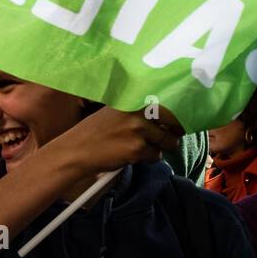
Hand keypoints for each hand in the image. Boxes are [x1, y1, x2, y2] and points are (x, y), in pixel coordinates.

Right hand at [55, 107, 183, 175]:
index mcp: (134, 99)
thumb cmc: (95, 132)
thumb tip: (168, 116)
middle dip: (175, 132)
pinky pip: (156, 155)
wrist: (77, 151)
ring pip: (166, 141)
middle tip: (173, 136)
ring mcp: (139, 130)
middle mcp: (138, 111)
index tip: (179, 121)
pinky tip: (132, 155)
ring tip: (141, 148)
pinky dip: (148, 158)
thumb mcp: (116, 112)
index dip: (177, 114)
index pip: (168, 103)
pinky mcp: (137, 149)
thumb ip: (139, 111)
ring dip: (160, 147)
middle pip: (173, 121)